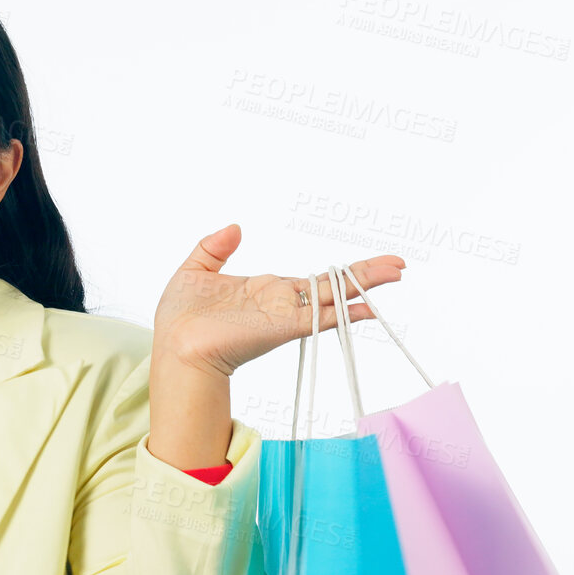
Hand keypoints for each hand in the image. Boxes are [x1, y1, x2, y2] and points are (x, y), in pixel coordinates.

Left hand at [152, 223, 404, 378]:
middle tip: (399, 264)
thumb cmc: (179, 319)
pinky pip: (320, 318)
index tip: (369, 264)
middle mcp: (281, 304)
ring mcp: (284, 316)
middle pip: (332, 286)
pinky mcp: (281, 328)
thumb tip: (236, 227)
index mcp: (265, 291)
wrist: (174, 347)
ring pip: (333, 297)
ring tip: (397, 273)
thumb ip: (215, 248)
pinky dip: (344, 312)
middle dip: (365, 274)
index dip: (340, 272)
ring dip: (365, 286)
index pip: (311, 281)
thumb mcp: (195, 271)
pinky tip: (369, 307)